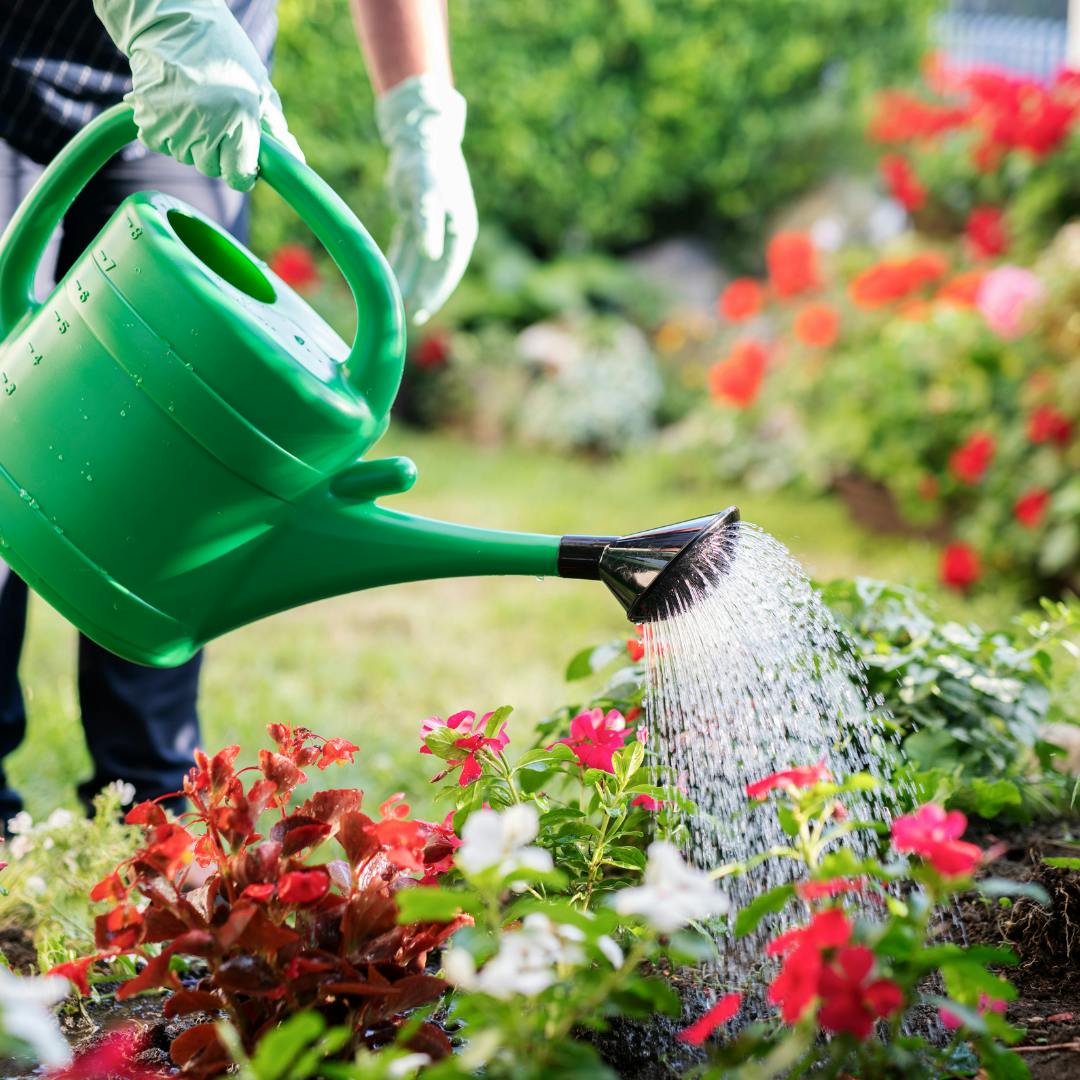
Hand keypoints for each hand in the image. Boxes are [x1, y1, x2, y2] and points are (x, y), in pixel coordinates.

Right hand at [92, 0, 302, 190]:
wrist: (171, 20)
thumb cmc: (223, 53)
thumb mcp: (258, 87)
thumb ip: (276, 129)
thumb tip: (297, 161)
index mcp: (240, 118)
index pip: (238, 177)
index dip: (241, 171)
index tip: (241, 161)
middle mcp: (208, 124)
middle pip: (211, 168)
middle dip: (215, 152)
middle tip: (214, 117)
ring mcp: (176, 123)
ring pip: (186, 156)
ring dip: (190, 139)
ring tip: (193, 104)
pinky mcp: (149, 120)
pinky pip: (160, 143)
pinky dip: (166, 130)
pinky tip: (173, 103)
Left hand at [376, 75, 477, 324]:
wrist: (422, 136)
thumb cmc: (427, 163)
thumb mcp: (428, 192)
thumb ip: (428, 223)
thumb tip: (431, 256)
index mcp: (459, 229)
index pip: (448, 269)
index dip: (435, 291)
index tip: (421, 310)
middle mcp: (449, 231)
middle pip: (435, 271)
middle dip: (423, 293)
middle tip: (409, 317)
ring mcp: (433, 226)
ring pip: (419, 262)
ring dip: (409, 282)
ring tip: (395, 305)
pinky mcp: (416, 219)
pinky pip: (407, 249)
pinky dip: (399, 264)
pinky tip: (388, 280)